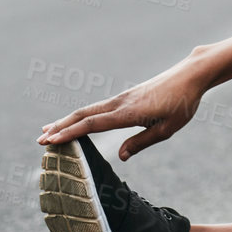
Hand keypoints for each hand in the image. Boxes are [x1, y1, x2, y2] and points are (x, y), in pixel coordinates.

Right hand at [37, 48, 213, 159]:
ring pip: (89, 110)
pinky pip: (99, 108)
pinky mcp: (126, 97)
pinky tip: (77, 120)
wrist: (191, 74)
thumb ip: (142, 142)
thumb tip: (120, 157)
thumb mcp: (168, 129)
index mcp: (129, 112)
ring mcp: (122, 98)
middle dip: (60, 127)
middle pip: (83, 115)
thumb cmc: (183, 103)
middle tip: (40, 140)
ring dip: (68, 120)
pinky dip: (82, 115)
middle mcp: (121, 103)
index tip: (50, 141)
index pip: (92, 124)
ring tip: (48, 130)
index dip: (69, 133)